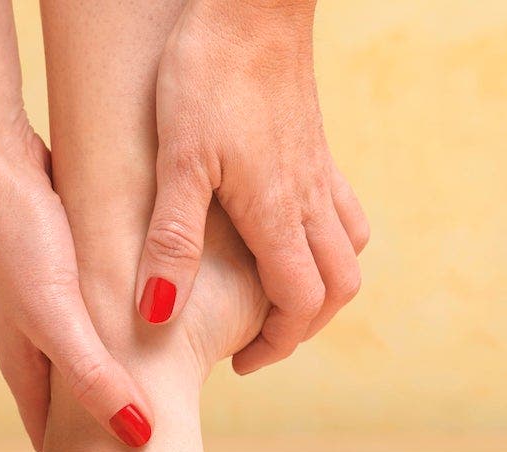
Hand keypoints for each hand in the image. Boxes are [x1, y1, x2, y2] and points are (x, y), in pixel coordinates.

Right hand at [0, 0, 153, 449]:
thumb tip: (138, 434)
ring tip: (144, 383)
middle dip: (93, 417)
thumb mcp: (58, 316)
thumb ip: (94, 376)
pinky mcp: (56, 254)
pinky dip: (111, 317)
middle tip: (135, 442)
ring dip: (104, 366)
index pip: (47, 424)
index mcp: (23, 354)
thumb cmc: (14, 239)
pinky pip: (90, 300)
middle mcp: (28, 329)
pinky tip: (134, 308)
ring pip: (78, 343)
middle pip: (65, 389)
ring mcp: (39, 291)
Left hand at [136, 0, 369, 373]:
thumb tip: (158, 314)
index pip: (302, 304)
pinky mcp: (316, 147)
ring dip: (322, 287)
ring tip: (277, 298)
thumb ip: (171, 240)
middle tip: (259, 340)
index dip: (276, 344)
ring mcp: (319, 173)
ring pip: (348, 251)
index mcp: (277, 214)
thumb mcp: (177, 162)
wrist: (251, 4)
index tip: (240, 360)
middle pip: (337, 289)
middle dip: (304, 326)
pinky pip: (344, 211)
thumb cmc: (208, 76)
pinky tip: (291, 235)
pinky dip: (328, 242)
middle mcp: (309, 200)